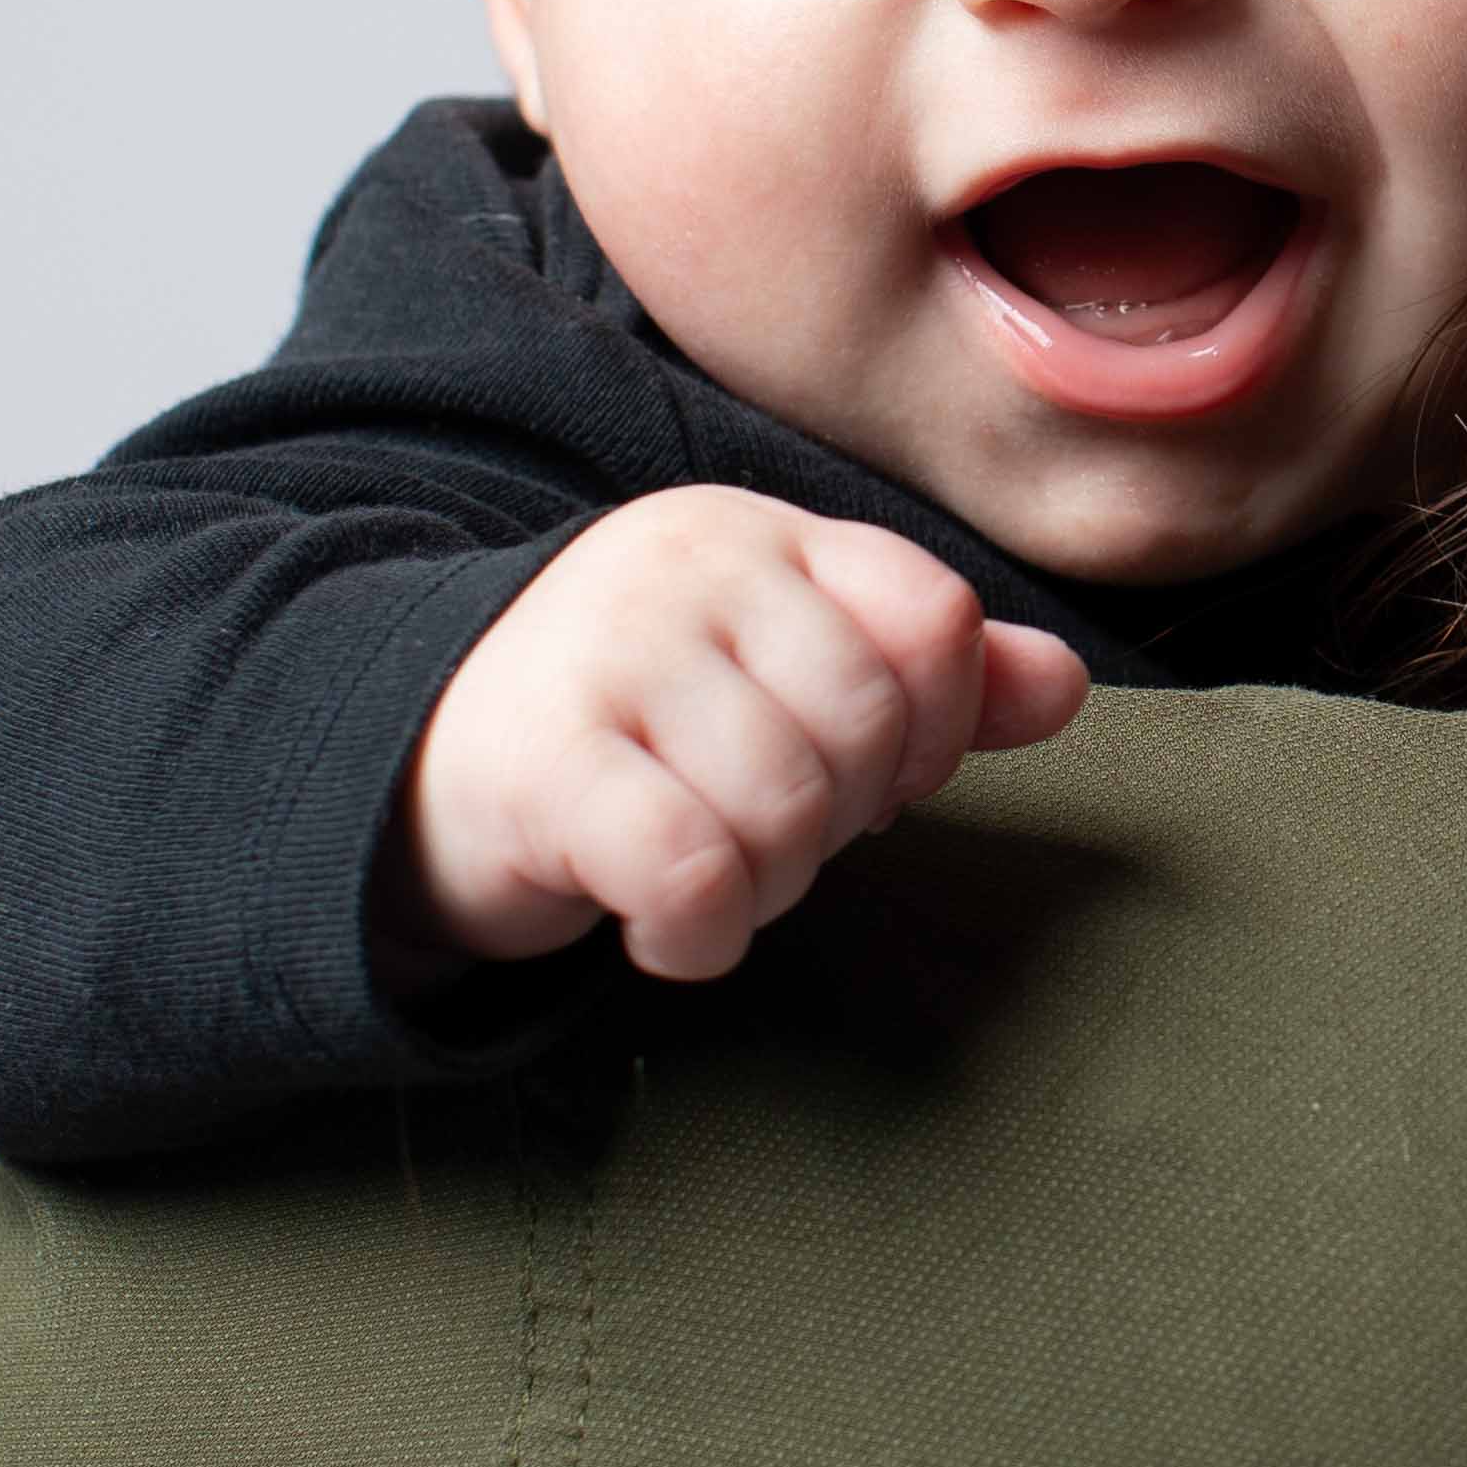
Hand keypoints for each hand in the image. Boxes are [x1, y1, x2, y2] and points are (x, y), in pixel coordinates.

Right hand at [396, 489, 1089, 983]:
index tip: (875, 776)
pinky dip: (701, 934)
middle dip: (843, 818)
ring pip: (787, 804)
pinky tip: (666, 929)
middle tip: (773, 836)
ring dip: (769, 884)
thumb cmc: (626, 726)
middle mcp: (686, 571)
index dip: (935, 728)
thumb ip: (922, 675)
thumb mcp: (773, 670)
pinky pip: (695, 871)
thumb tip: (1064, 689)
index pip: (931, 617)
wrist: (401, 761)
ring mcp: (608, 657)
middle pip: (867, 723)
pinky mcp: (544, 765)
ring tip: (712, 873)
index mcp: (758, 532)